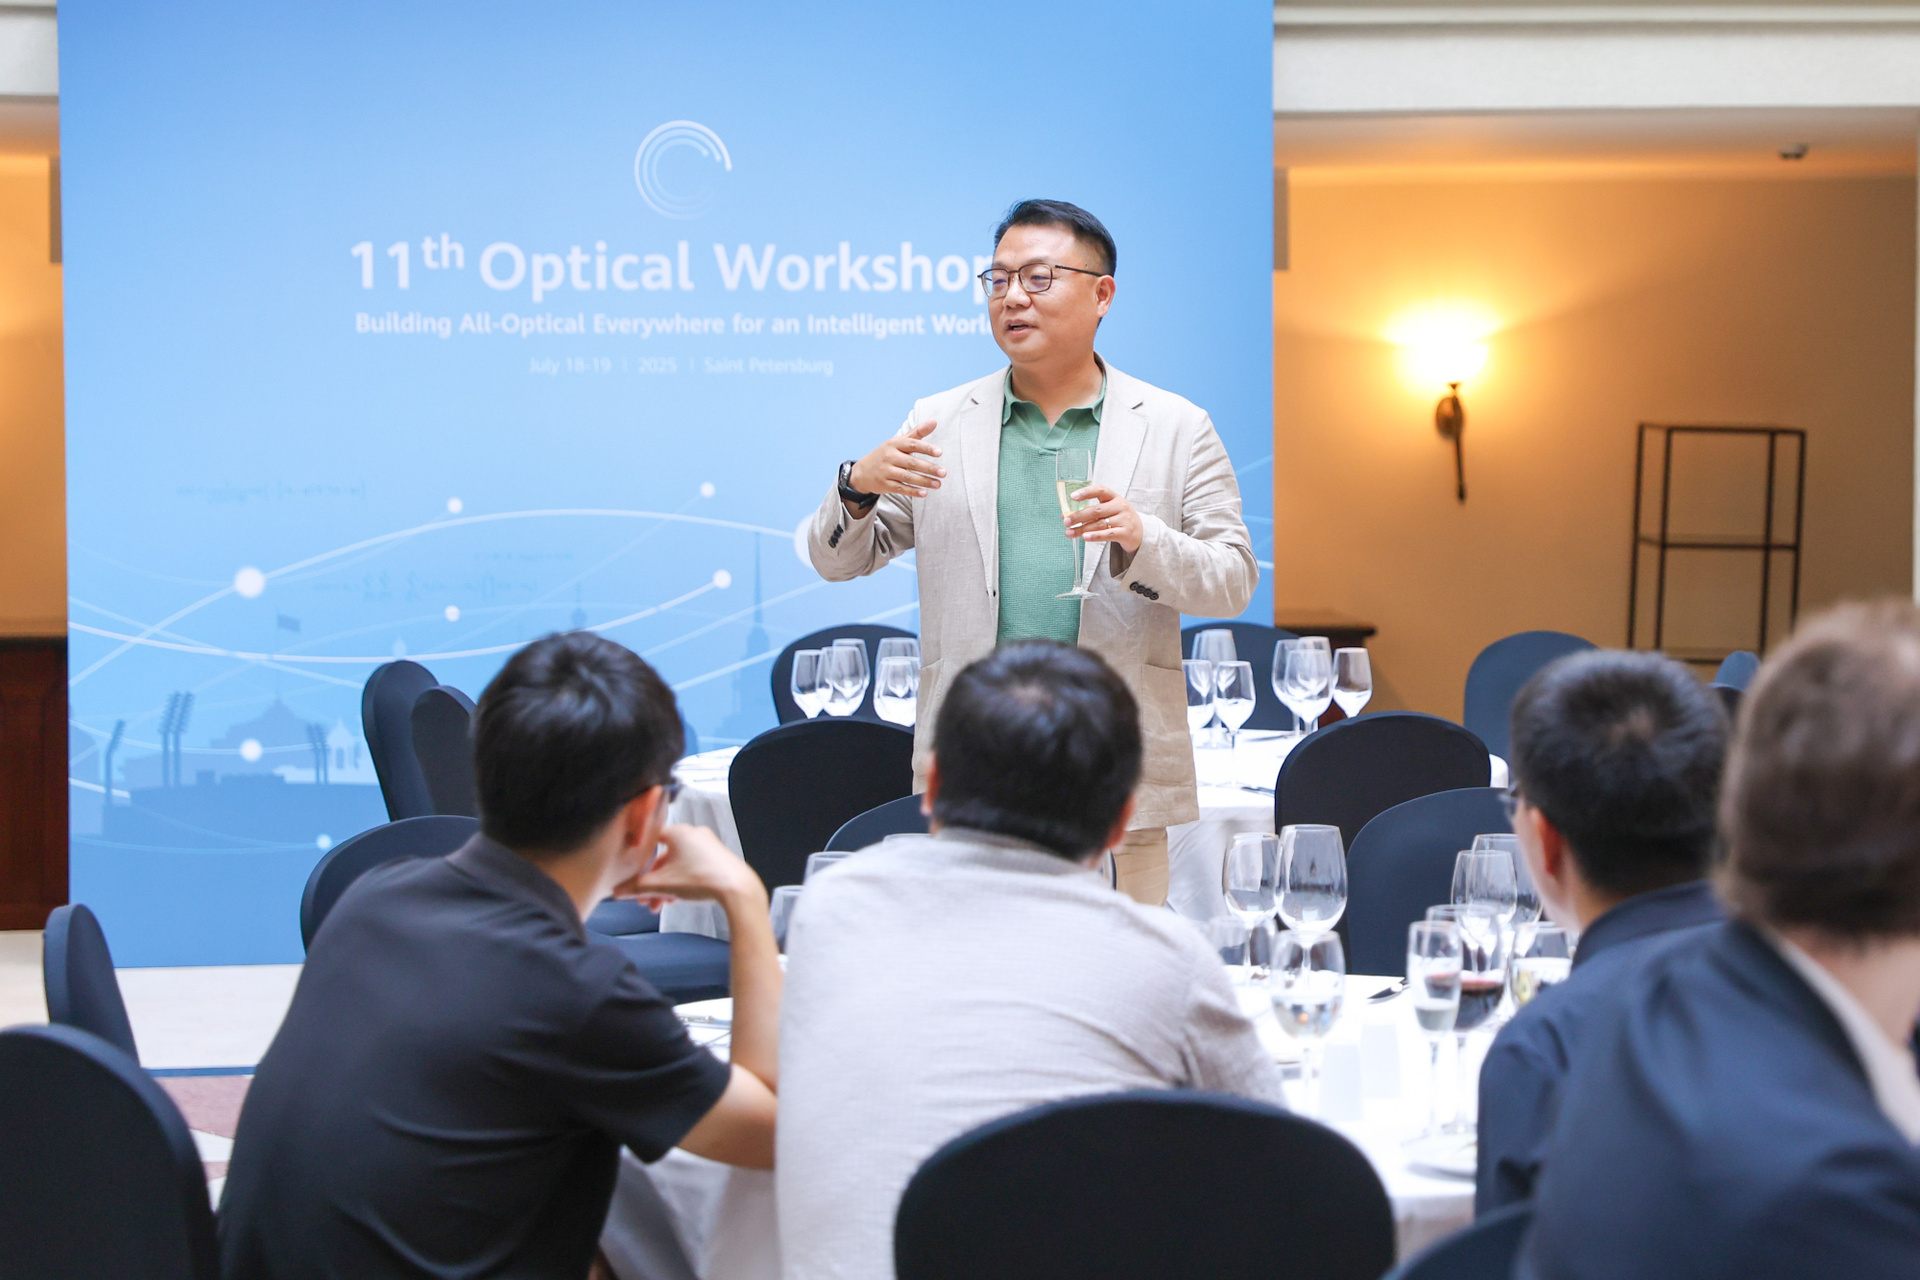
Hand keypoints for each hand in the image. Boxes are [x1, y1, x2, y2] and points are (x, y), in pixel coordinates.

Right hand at [614, 825, 765, 908]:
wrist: (736, 889)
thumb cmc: (702, 879)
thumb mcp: (662, 885)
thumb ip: (637, 888)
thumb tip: (619, 891)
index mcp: (678, 832)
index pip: (650, 838)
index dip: (638, 856)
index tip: (631, 870)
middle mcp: (693, 834)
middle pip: (663, 856)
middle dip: (651, 880)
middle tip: (643, 898)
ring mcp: (707, 845)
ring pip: (677, 865)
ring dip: (665, 885)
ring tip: (659, 904)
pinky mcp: (716, 857)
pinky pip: (692, 867)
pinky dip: (681, 881)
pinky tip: (676, 899)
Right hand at [848, 421, 945, 499]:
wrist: (862, 472)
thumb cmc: (887, 454)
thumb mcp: (898, 442)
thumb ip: (917, 433)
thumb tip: (934, 421)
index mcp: (894, 444)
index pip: (912, 444)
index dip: (926, 448)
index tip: (939, 452)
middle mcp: (890, 457)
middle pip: (911, 462)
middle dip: (928, 468)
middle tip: (943, 472)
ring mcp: (886, 471)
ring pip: (907, 476)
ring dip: (924, 481)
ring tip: (938, 484)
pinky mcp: (884, 484)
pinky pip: (900, 488)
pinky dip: (912, 491)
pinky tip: (924, 493)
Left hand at [1063, 484, 1142, 553]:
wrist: (1141, 532)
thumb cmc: (1119, 519)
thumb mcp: (1110, 510)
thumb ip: (1092, 511)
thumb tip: (1066, 516)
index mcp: (1114, 497)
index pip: (1100, 490)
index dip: (1086, 492)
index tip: (1073, 496)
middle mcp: (1120, 506)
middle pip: (1096, 510)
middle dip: (1079, 516)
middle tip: (1066, 521)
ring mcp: (1124, 519)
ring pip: (1100, 524)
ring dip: (1082, 529)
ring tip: (1069, 532)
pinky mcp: (1125, 533)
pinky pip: (1108, 534)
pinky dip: (1095, 536)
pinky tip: (1085, 537)